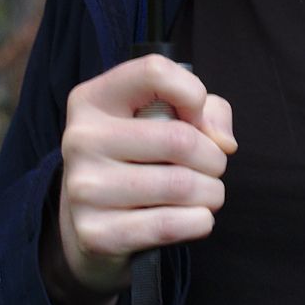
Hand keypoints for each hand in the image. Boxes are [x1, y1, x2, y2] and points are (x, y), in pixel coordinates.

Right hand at [42, 54, 236, 304]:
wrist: (90, 225)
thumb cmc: (138, 160)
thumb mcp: (166, 119)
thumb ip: (207, 110)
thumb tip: (223, 142)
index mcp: (93, 99)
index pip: (154, 71)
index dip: (193, 93)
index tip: (197, 119)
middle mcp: (81, 139)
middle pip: (180, 140)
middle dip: (214, 159)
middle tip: (212, 169)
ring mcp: (84, 188)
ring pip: (181, 185)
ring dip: (212, 194)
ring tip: (206, 195)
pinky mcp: (95, 233)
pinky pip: (169, 225)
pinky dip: (199, 223)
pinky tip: (196, 219)